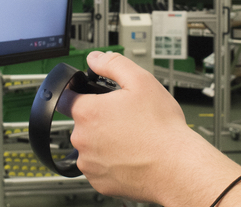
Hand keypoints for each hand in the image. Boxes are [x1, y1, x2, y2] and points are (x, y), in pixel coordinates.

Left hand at [66, 51, 240, 204]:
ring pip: (90, 146)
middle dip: (98, 119)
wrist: (176, 167)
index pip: (65, 97)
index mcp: (87, 112)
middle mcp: (82, 139)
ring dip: (103, 142)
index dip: (78, 93)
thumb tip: (95, 58)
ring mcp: (89, 164)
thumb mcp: (141, 81)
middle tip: (124, 118)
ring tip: (130, 138)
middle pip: (81, 123)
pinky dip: (110, 163)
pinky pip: (98, 168)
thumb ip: (113, 64)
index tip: (92, 97)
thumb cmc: (161, 128)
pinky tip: (130, 156)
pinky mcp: (99, 182)